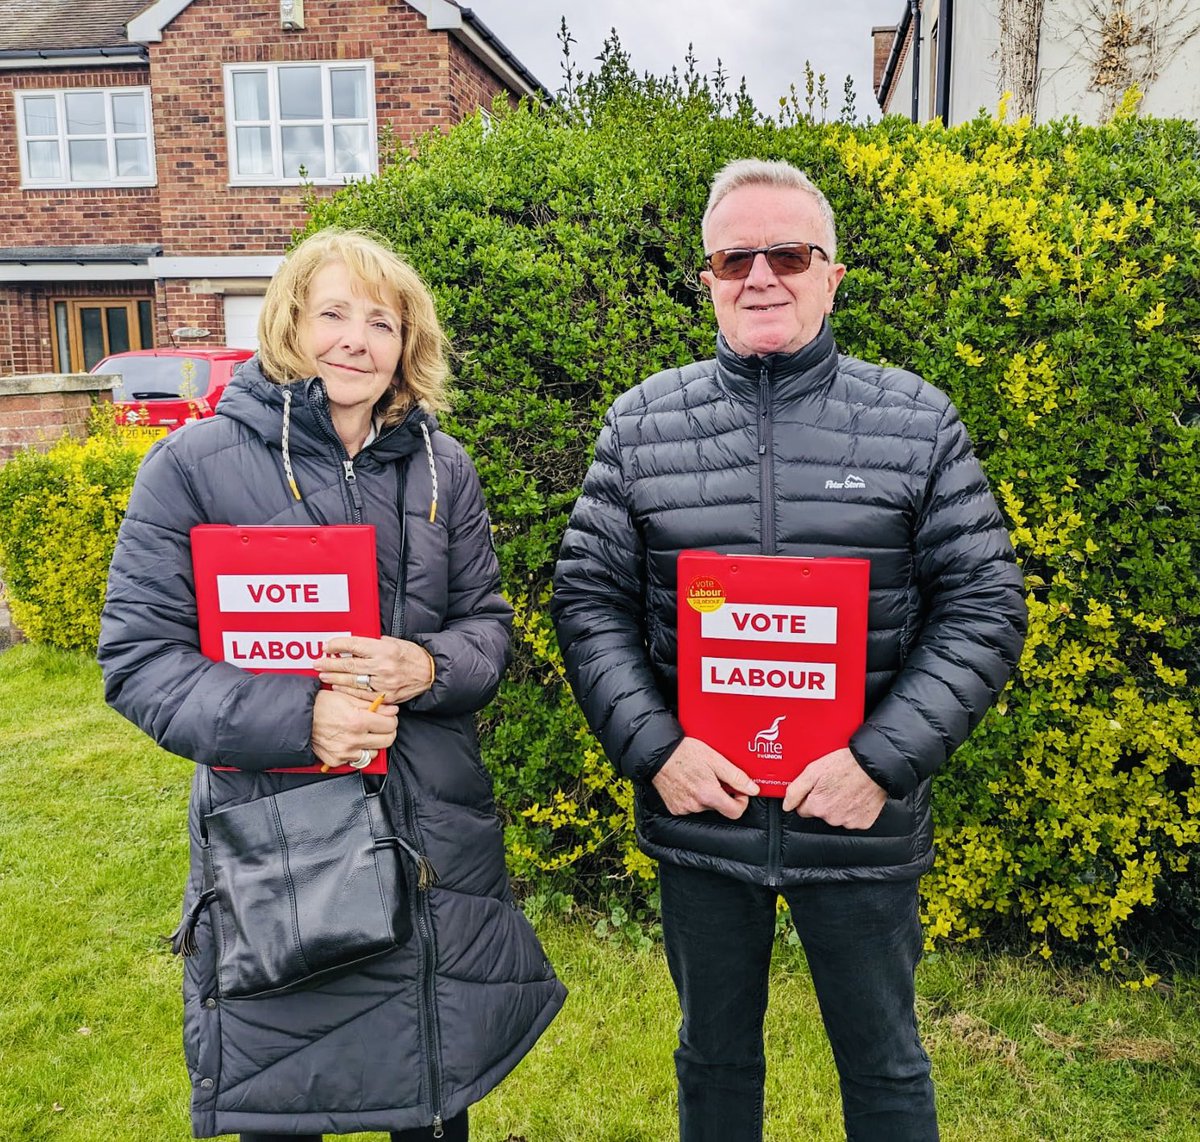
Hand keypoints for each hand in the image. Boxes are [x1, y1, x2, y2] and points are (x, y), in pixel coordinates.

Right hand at [310, 688, 398, 769]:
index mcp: (358, 721)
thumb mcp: (347, 697)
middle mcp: (353, 739)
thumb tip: (391, 709)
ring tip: (363, 734)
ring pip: (373, 753)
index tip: (387, 717)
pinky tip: (350, 741)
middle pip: (387, 741)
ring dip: (372, 744)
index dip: (391, 719)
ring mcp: (345, 752)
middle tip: (380, 726)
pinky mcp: (336, 760)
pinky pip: (356, 760)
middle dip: (387, 732)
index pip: (390, 725)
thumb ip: (373, 704)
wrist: (297, 718)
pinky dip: (356, 752)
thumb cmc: (319, 705)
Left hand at [314, 635, 433, 703]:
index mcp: (384, 649)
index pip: (354, 645)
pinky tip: (337, 685)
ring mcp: (383, 683)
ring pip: (352, 680)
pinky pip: (361, 694)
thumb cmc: (410, 654)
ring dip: (334, 677)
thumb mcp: (393, 642)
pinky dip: (347, 689)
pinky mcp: (385, 696)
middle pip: (349, 664)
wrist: (429, 673)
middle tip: (317, 662)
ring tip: (323, 673)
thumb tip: (350, 646)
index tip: (327, 646)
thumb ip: (373, 644)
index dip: (337, 645)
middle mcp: (383, 666)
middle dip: (330, 663)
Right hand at [652, 737, 758, 818]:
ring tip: (698, 776)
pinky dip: (692, 796)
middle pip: (719, 807)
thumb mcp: (715, 759)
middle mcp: (696, 805)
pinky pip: (690, 806)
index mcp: (708, 794)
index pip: (735, 812)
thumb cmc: (684, 752)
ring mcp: (684, 808)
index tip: (738, 791)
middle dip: (721, 793)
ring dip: (706, 794)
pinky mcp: (674, 808)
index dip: (741, 801)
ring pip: (705, 806)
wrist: (657, 753)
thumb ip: (736, 777)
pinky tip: (688, 782)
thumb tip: (753, 789)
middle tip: (714, 775)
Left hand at [782, 747, 886, 828]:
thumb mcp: (813, 771)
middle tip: (834, 784)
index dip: (809, 796)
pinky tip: (856, 795)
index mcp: (817, 806)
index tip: (818, 787)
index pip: (803, 809)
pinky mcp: (863, 823)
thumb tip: (786, 805)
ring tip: (847, 788)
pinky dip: (854, 810)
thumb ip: (795, 790)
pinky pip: (853, 819)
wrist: (874, 766)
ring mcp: (849, 822)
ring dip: (839, 806)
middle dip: (824, 801)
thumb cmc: (845, 765)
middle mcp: (832, 818)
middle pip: (820, 813)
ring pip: (837, 817)